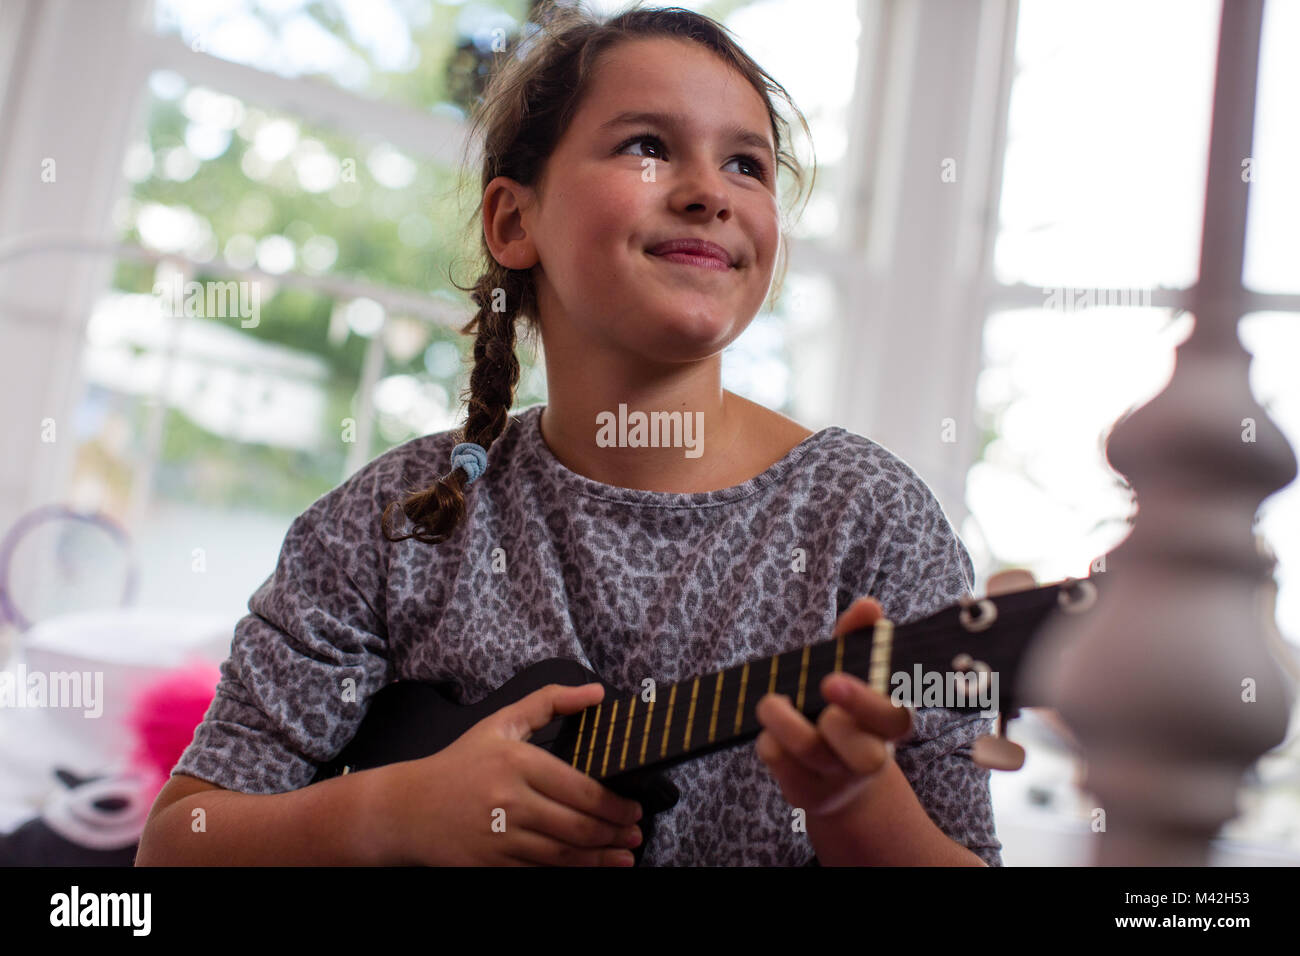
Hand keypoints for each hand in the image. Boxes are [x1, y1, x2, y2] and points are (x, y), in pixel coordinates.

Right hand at [374, 683, 645, 865]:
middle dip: (614, 832)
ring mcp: (499, 837)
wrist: (407, 809)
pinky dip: (570, 872)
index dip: (615, 804)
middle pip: (577, 826)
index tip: (634, 806)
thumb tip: (595, 692)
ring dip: (601, 857)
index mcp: (517, 762)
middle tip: (634, 832)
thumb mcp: (500, 723)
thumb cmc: (458, 764)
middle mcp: (509, 801)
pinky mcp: (491, 865)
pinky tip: (591, 868)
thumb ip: (550, 702)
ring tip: (625, 854)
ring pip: (563, 855)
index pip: (580, 789)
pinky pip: (540, 871)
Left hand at [754, 596, 911, 817]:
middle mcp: (871, 757)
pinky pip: (783, 765)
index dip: (864, 703)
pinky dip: (770, 741)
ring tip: (770, 702)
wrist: (839, 774)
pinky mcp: (807, 793)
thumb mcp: (854, 671)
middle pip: (864, 756)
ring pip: (813, 755)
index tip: (832, 680)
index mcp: (890, 724)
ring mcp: (838, 779)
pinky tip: (769, 728)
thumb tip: (869, 607)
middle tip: (813, 693)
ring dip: (785, 723)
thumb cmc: (847, 708)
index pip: (891, 719)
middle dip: (837, 727)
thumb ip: (860, 637)